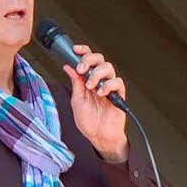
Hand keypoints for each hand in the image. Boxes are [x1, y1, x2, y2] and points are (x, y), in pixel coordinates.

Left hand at [65, 44, 127, 161]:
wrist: (99, 137)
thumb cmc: (89, 121)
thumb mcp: (76, 100)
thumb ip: (75, 83)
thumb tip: (68, 66)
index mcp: (88, 80)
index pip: (88, 60)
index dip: (83, 51)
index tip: (75, 50)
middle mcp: (99, 81)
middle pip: (100, 59)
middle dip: (89, 60)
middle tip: (82, 69)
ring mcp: (109, 87)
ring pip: (109, 68)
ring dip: (97, 73)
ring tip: (91, 86)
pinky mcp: (118, 95)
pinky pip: (118, 83)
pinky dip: (108, 85)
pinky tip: (101, 93)